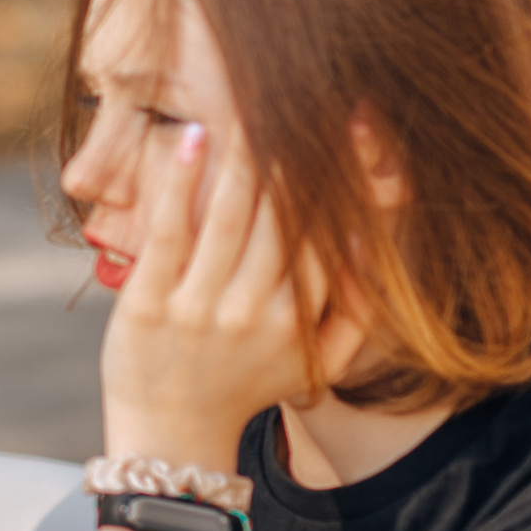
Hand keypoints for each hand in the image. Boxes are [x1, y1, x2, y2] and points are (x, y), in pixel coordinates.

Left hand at [99, 124, 366, 469]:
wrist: (169, 434)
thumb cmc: (243, 386)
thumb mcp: (314, 366)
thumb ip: (355, 314)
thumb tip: (380, 245)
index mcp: (299, 323)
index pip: (328, 239)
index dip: (342, 184)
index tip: (352, 128)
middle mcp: (255, 313)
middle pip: (284, 220)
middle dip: (296, 159)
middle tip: (301, 96)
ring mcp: (200, 308)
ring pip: (231, 217)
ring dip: (244, 157)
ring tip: (251, 106)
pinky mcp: (150, 303)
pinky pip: (170, 232)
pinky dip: (182, 184)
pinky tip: (192, 138)